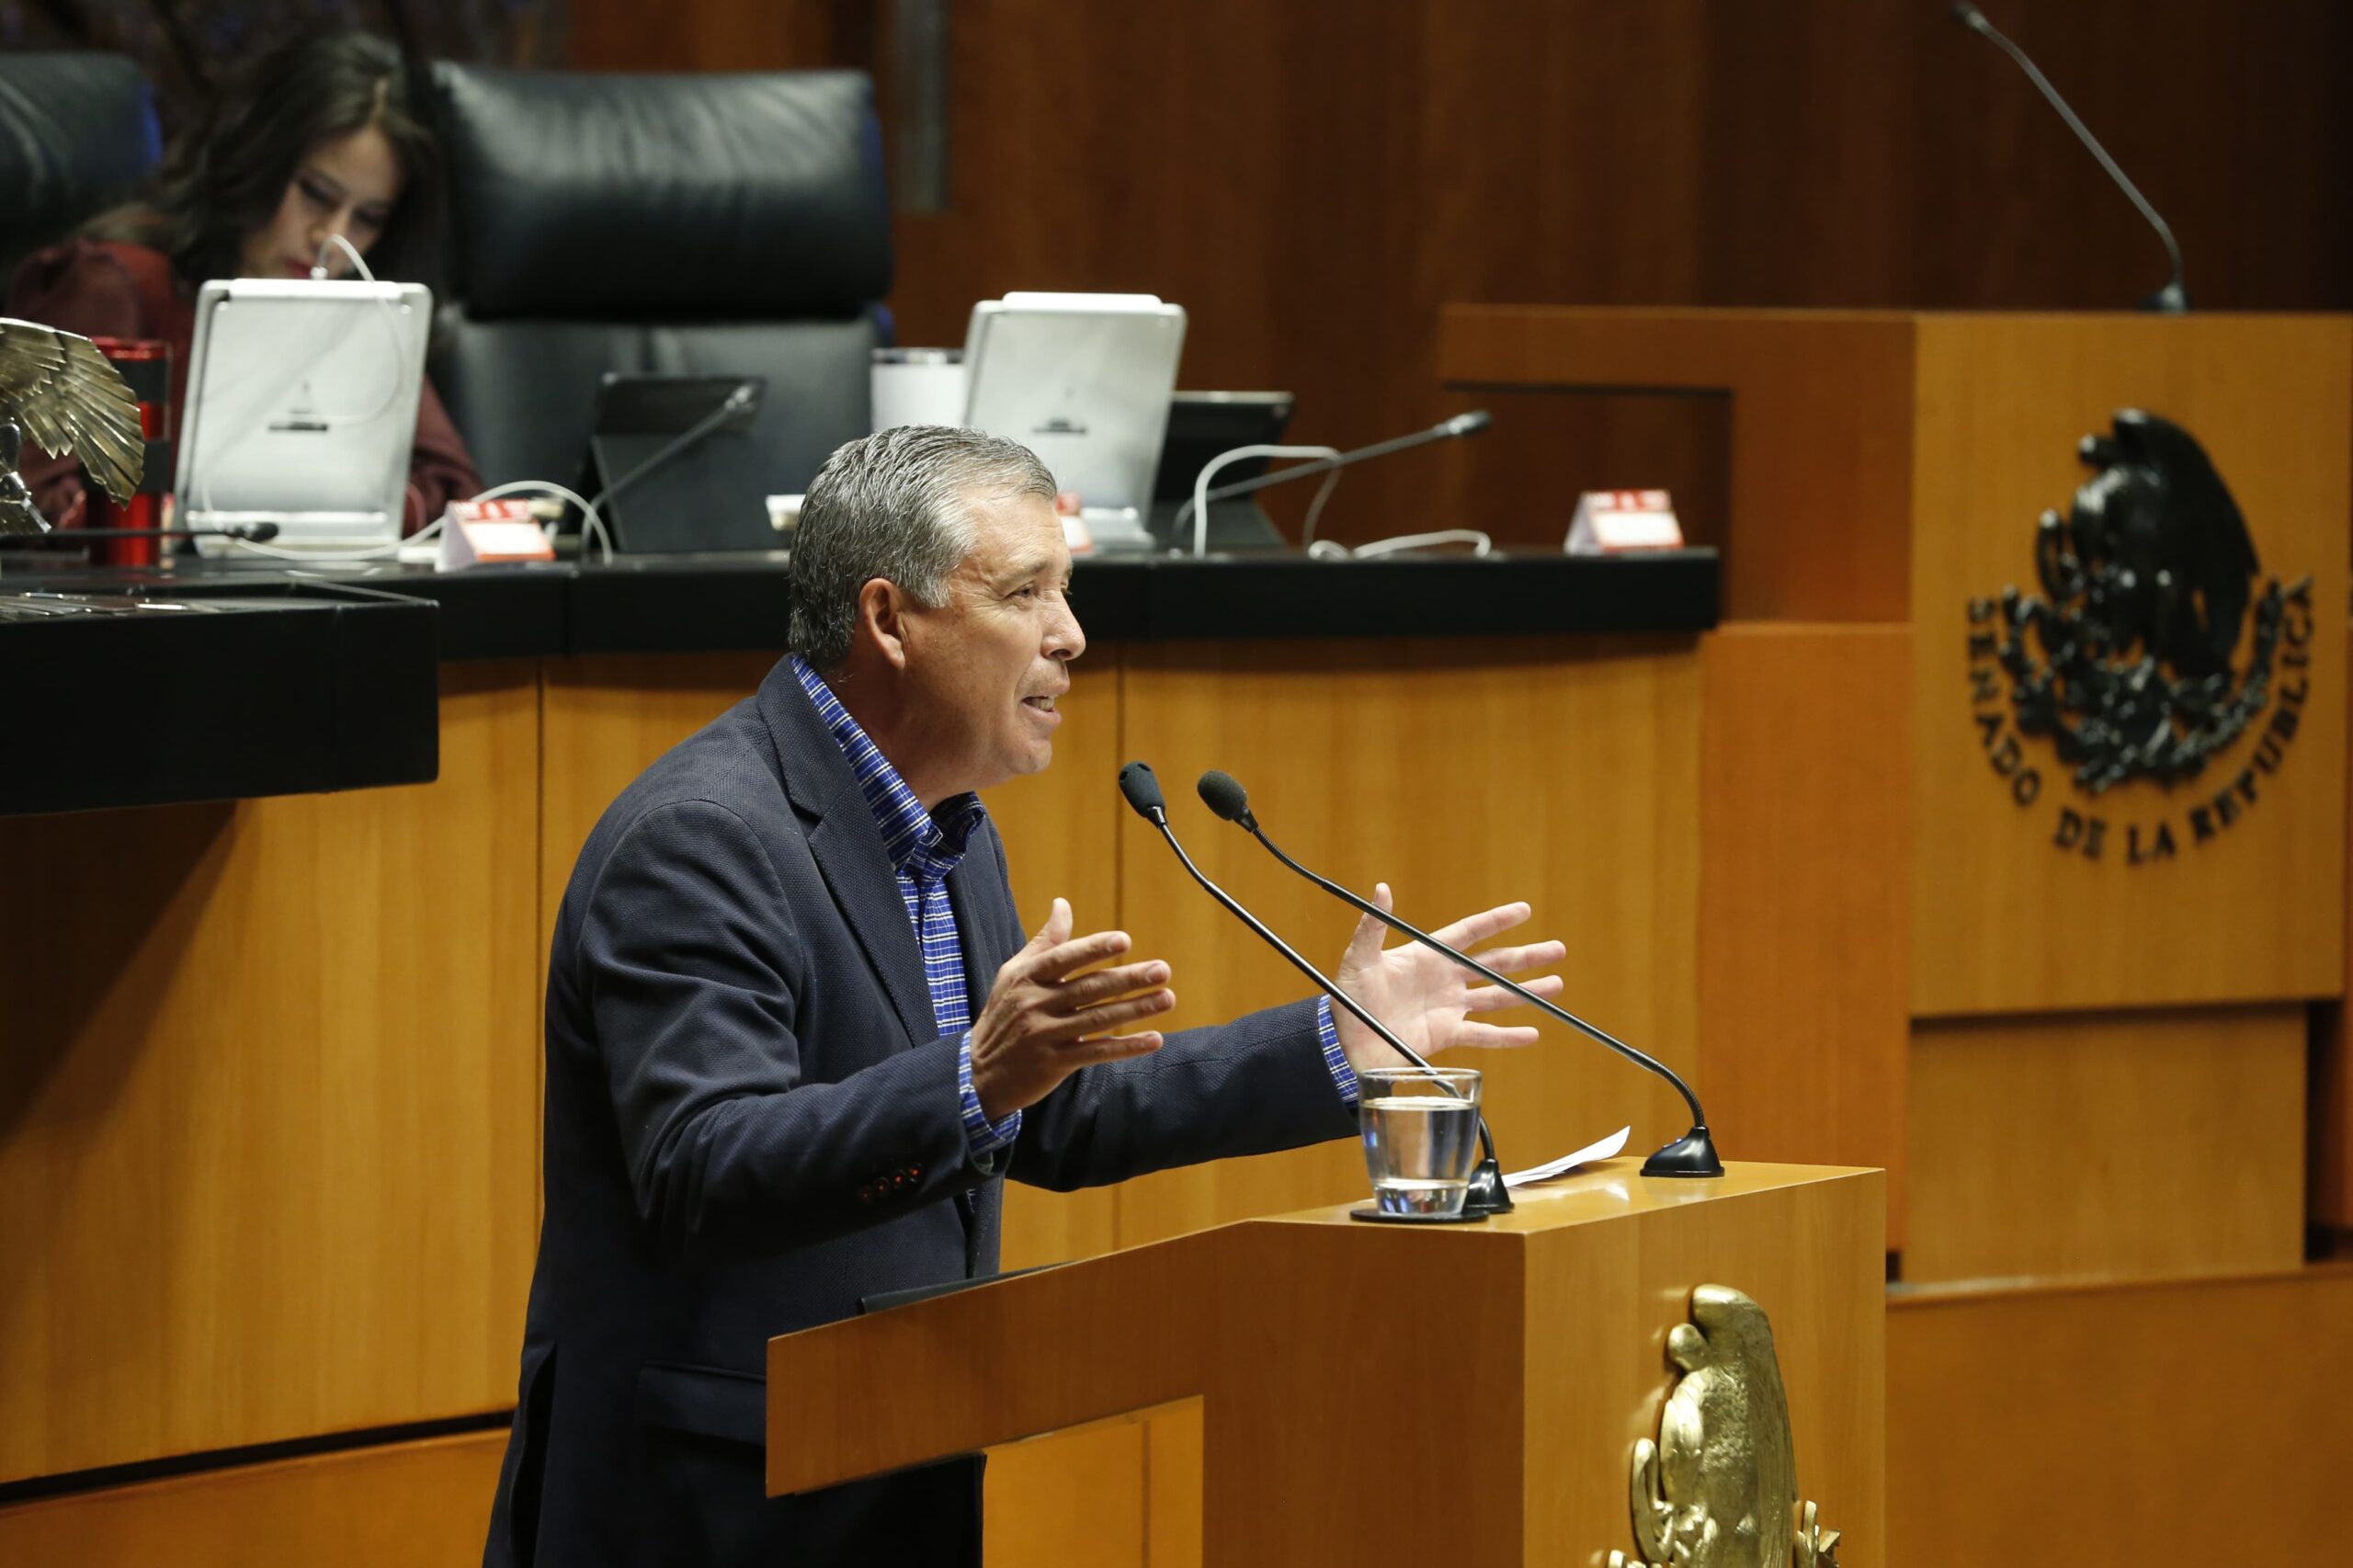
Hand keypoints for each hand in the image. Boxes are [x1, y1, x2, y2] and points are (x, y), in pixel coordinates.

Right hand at [968, 898, 1172, 1119]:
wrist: (980, 1074)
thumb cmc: (1003, 1015)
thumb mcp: (1014, 975)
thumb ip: (1044, 943)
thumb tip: (1062, 904)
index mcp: (1026, 978)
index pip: (1064, 958)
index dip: (1094, 948)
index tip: (1124, 940)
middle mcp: (1034, 1004)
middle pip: (1089, 988)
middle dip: (1129, 978)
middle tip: (1163, 970)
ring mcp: (1045, 1035)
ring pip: (1097, 1019)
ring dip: (1136, 1009)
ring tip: (1167, 998)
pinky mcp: (1055, 1063)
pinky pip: (1097, 1052)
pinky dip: (1126, 1047)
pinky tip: (1154, 1039)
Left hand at [1329, 885, 1565, 1075]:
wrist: (1344, 1041)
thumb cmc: (1348, 997)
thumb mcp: (1358, 959)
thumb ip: (1371, 927)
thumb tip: (1381, 889)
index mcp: (1427, 956)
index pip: (1469, 933)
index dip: (1496, 921)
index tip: (1524, 910)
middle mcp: (1444, 979)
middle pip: (1493, 964)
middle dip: (1525, 957)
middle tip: (1558, 950)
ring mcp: (1448, 1007)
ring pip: (1496, 997)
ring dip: (1526, 992)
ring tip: (1556, 985)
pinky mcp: (1446, 1034)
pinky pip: (1482, 1035)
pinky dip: (1507, 1037)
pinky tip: (1532, 1034)